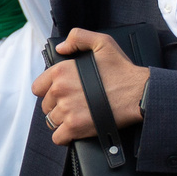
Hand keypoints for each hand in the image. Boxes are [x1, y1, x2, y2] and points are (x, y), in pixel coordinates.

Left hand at [29, 29, 146, 145]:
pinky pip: (58, 138)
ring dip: (61, 121)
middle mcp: (60, 90)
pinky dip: (64, 136)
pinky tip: (73, 131)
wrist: (138, 94)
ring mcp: (67, 110)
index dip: (48, 91)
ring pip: (51, 121)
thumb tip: (60, 49)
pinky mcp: (75, 127)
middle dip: (56, 106)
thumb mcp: (102, 42)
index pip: (38, 87)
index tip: (60, 93)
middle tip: (73, 105)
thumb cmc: (122, 70)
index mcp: (62, 71)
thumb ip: (78, 37)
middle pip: (46, 106)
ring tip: (76, 117)